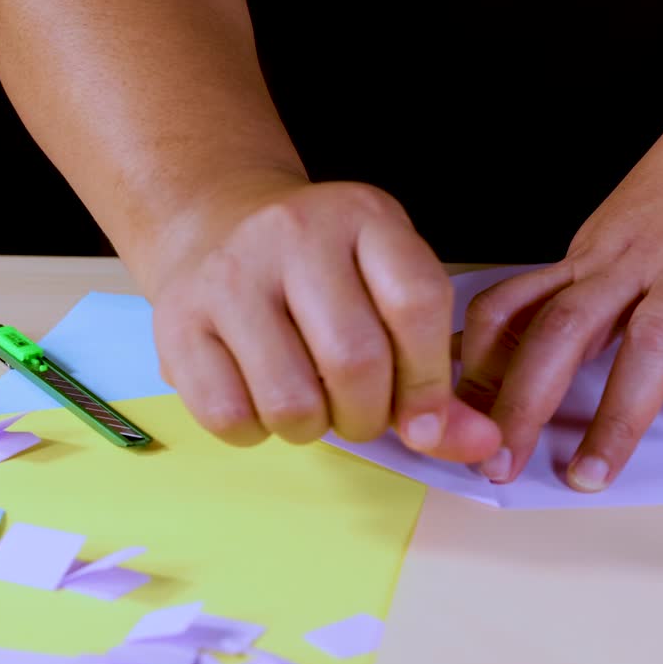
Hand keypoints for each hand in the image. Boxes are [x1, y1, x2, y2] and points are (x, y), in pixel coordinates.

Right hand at [141, 173, 500, 459]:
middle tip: (359, 412)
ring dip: (312, 428)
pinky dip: (255, 431)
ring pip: (291, 402)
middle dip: (368, 415)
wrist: (215, 223)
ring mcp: (229, 275)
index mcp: (364, 217)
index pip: (418, 303)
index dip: (429, 381)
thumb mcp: (388, 293)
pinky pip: (230, 417)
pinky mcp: (176, 321)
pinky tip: (258, 396)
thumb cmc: (323, 276)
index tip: (425, 420)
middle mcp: (294, 232)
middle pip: (355, 361)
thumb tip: (486, 446)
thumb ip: (437, 375)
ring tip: (309, 400)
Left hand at [457, 93, 662, 490]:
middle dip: (526, 404)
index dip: (481, 368)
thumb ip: (581, 294)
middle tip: (502, 465)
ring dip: (615, 414)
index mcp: (591, 257)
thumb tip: (527, 359)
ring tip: (594, 472)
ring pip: (646, 341)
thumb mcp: (615, 234)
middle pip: (564, 331)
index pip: (515, 308)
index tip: (461, 423)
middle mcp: (632, 262)